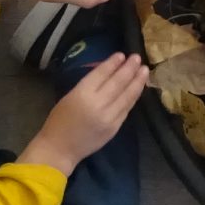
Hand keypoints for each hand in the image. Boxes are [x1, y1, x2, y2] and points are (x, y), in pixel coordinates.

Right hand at [22, 53, 148, 174]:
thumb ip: (88, 85)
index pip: (102, 74)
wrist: (60, 149)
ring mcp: (109, 117)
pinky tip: (138, 88)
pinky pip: (127, 108)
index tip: (122, 54)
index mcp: (82, 94)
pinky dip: (133, 97)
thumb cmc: (59, 121)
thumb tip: (108, 71)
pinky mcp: (115, 128)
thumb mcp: (69, 96)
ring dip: (137, 82)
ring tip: (144, 70)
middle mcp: (98, 104)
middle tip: (137, 57)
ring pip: (127, 96)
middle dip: (129, 69)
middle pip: (118, 83)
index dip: (113, 63)